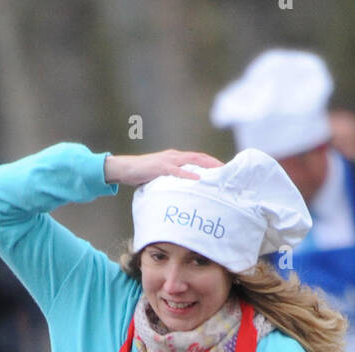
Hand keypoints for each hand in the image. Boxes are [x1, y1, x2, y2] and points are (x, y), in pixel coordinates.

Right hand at [104, 150, 223, 187]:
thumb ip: (172, 180)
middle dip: (214, 163)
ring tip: (218, 172)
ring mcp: (168, 160)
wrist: (126, 169)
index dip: (211, 162)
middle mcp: (174, 156)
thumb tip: (183, 191)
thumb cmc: (142, 174)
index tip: (223, 170)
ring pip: (191, 161)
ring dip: (206, 166)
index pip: (197, 158)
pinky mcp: (160, 167)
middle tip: (227, 171)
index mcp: (176, 158)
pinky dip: (188, 175)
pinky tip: (197, 180)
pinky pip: (177, 171)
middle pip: (199, 157)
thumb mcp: (161, 177)